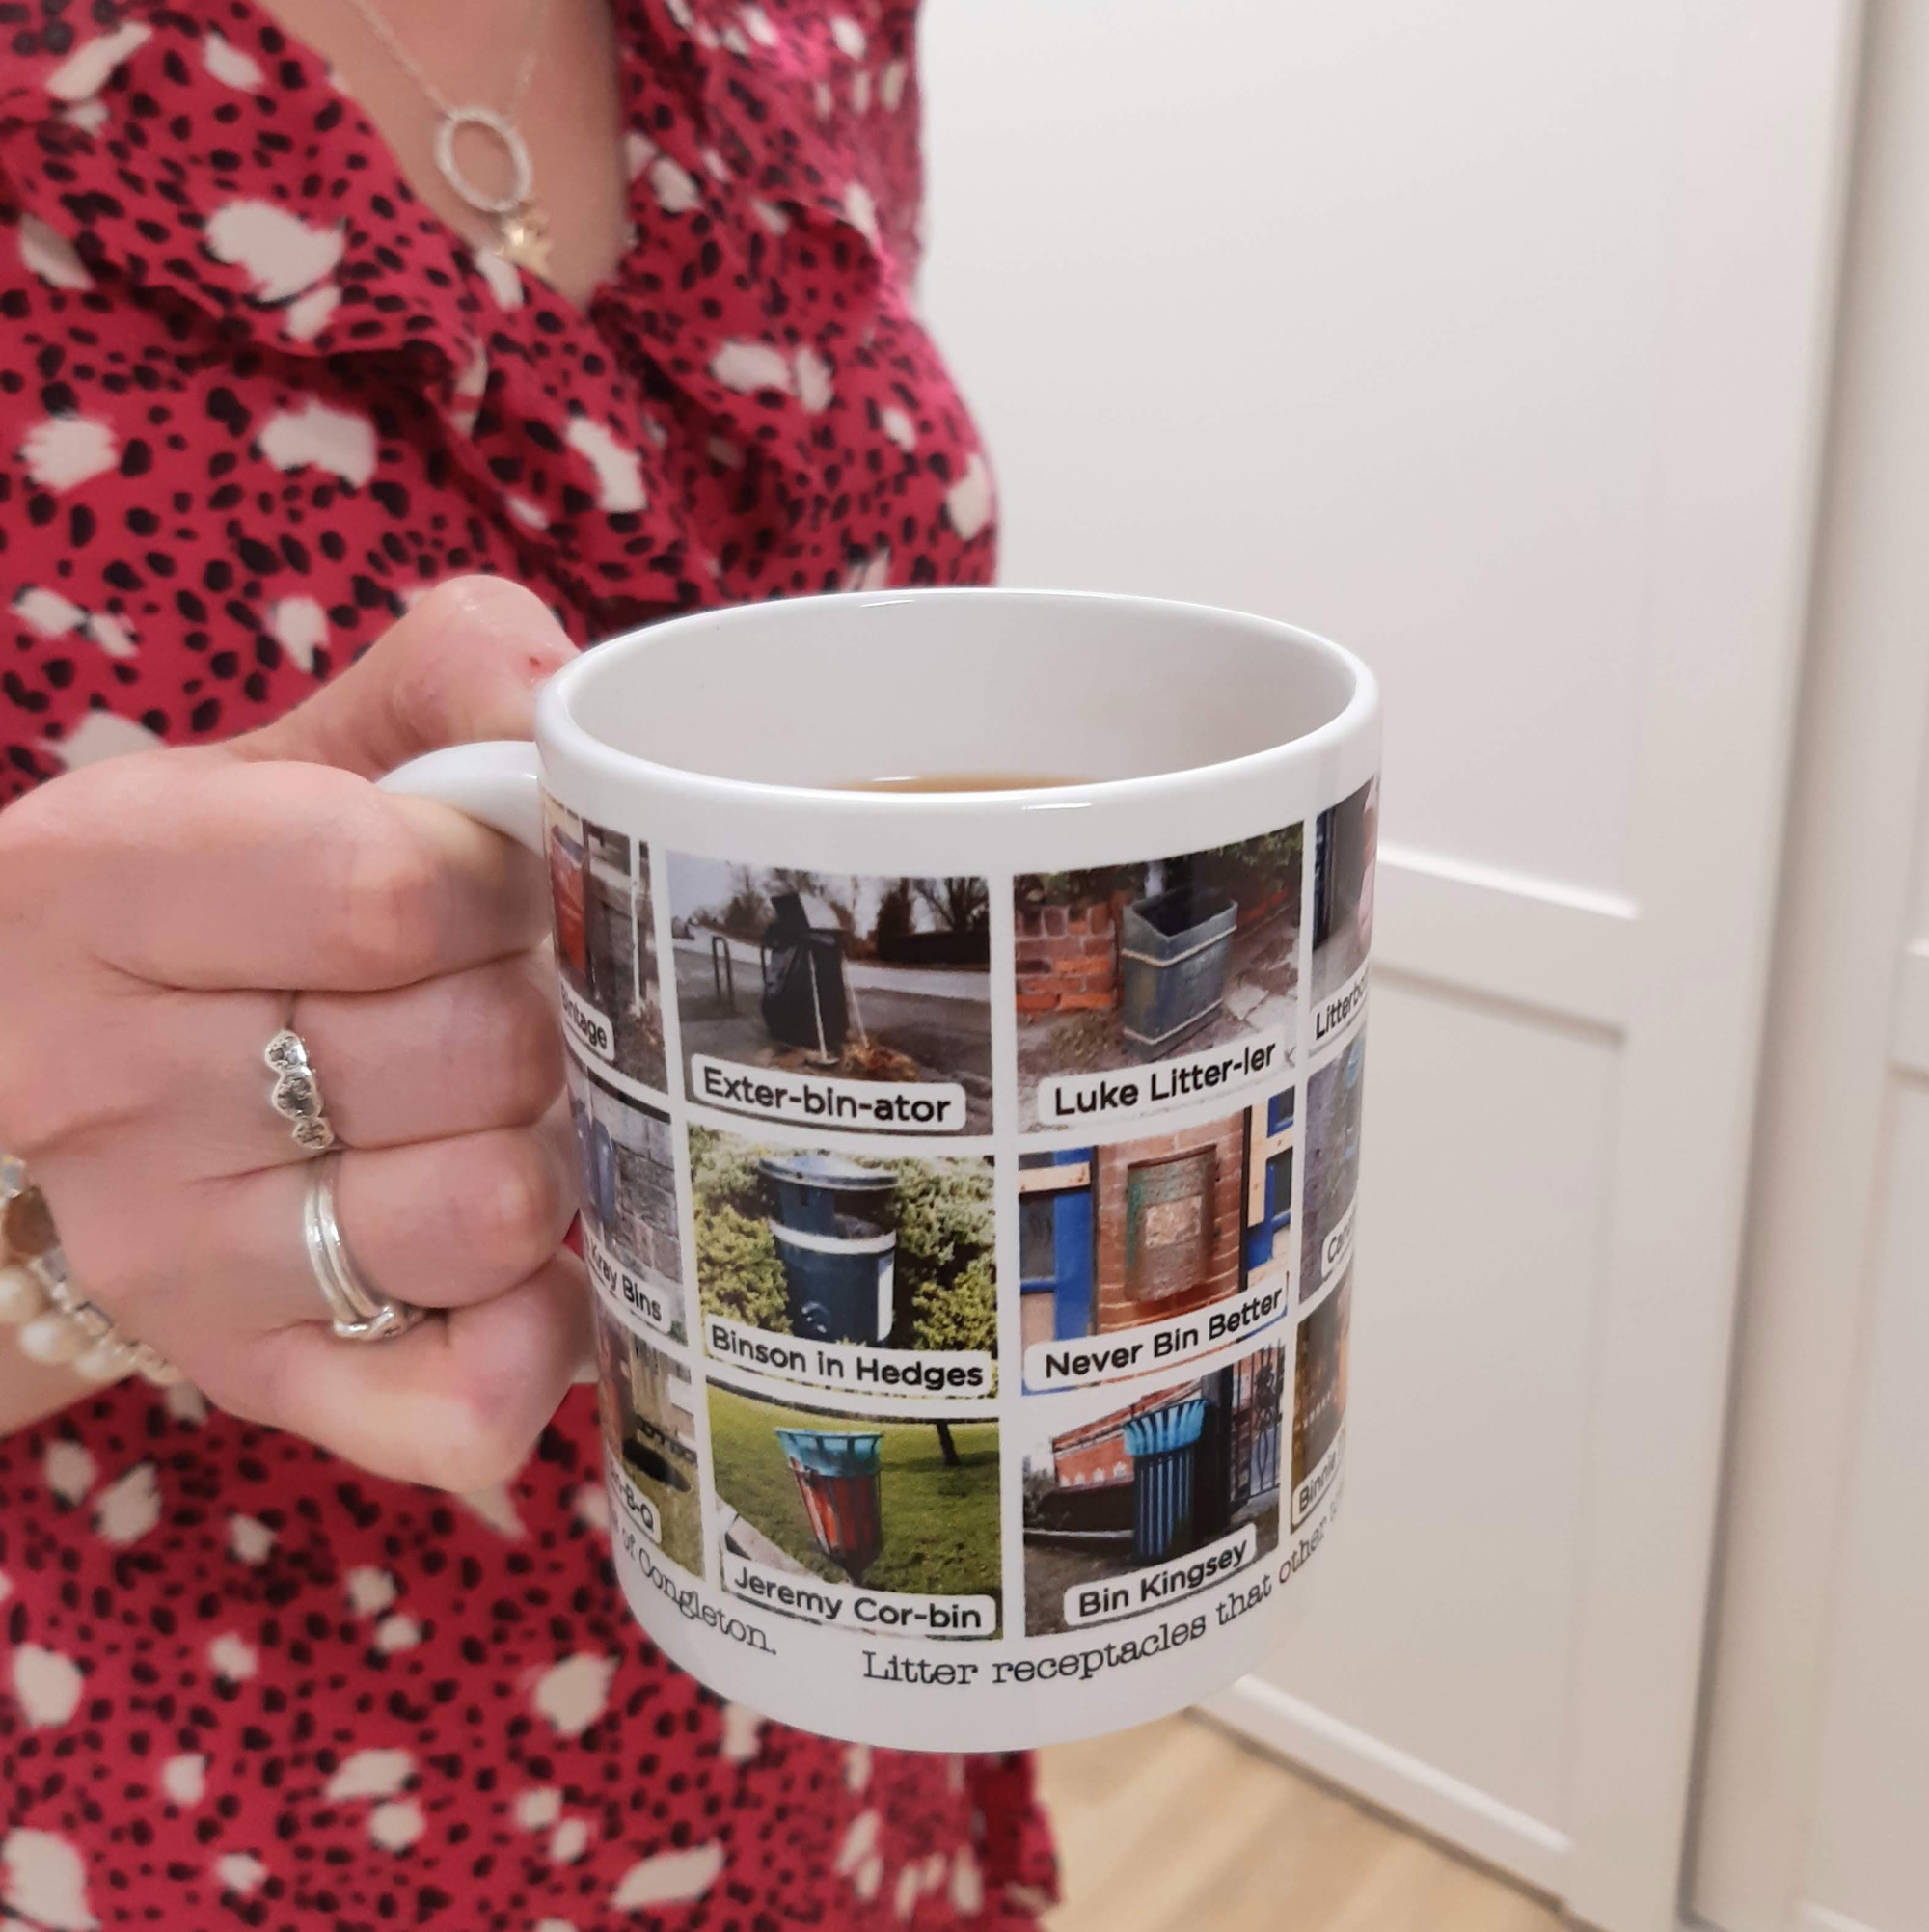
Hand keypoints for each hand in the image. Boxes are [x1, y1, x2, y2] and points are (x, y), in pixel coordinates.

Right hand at [0, 578, 589, 1488]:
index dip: (504, 881)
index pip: (393, 892)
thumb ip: (447, 674)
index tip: (502, 879)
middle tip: (512, 993)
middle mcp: (102, 1091)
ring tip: (507, 1106)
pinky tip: (539, 1261)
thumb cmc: (222, 897)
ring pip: (491, 1216)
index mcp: (94, 884)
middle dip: (541, 1010)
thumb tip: (575, 715)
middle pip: (470, 1054)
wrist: (68, 1069)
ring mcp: (172, 1262)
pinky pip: (462, 1406)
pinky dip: (542, 1337)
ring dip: (553, 1150)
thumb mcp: (297, 750)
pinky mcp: (255, 1382)